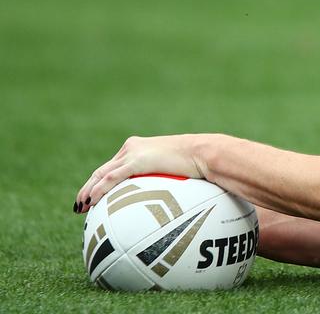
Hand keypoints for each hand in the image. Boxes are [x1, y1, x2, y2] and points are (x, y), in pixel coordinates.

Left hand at [74, 134, 209, 213]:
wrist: (204, 152)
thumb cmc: (199, 162)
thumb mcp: (178, 170)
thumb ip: (166, 180)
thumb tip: (170, 202)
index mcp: (139, 148)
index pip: (114, 166)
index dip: (100, 181)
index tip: (93, 196)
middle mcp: (131, 148)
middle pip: (102, 170)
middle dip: (89, 188)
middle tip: (80, 204)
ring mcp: (133, 153)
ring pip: (101, 173)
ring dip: (88, 191)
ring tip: (80, 207)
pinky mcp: (137, 160)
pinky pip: (111, 178)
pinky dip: (99, 190)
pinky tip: (91, 202)